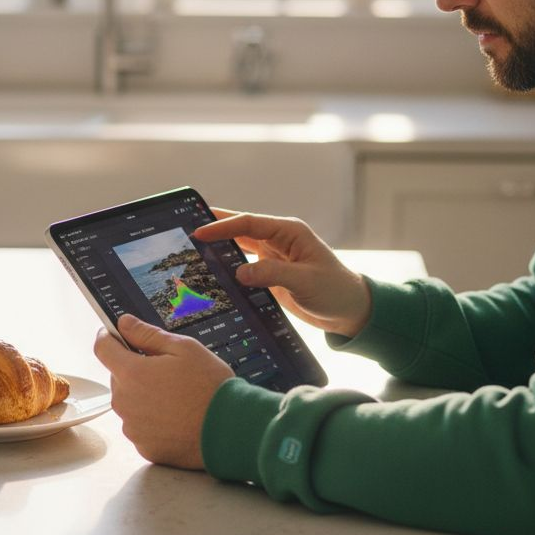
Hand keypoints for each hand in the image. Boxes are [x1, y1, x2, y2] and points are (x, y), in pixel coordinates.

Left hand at [93, 314, 232, 469]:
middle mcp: (125, 402)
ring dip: (144, 396)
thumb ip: (148, 334)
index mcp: (132, 373)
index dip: (108, 336)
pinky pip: (141, 427)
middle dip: (136, 370)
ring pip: (130, 403)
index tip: (116, 334)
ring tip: (177, 398)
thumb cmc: (210, 387)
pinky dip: (153, 420)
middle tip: (167, 371)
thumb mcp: (184, 348)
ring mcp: (133, 428)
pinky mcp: (144, 447)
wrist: (230, 430)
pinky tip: (176, 418)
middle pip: (119, 377)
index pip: (102, 348)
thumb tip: (124, 323)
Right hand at [193, 209, 371, 337]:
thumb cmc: (335, 291)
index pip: (249, 223)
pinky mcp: (270, 273)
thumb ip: (272, 274)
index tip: (199, 232)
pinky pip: (243, 265)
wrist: (350, 311)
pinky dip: (226, 266)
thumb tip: (239, 272)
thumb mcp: (305, 282)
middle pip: (240, 229)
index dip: (223, 226)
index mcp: (289, 231)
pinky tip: (210, 272)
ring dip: (218, 247)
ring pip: (239, 246)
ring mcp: (274, 256)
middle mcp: (279, 239)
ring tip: (190, 249)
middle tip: (184, 230)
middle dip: (214, 228)